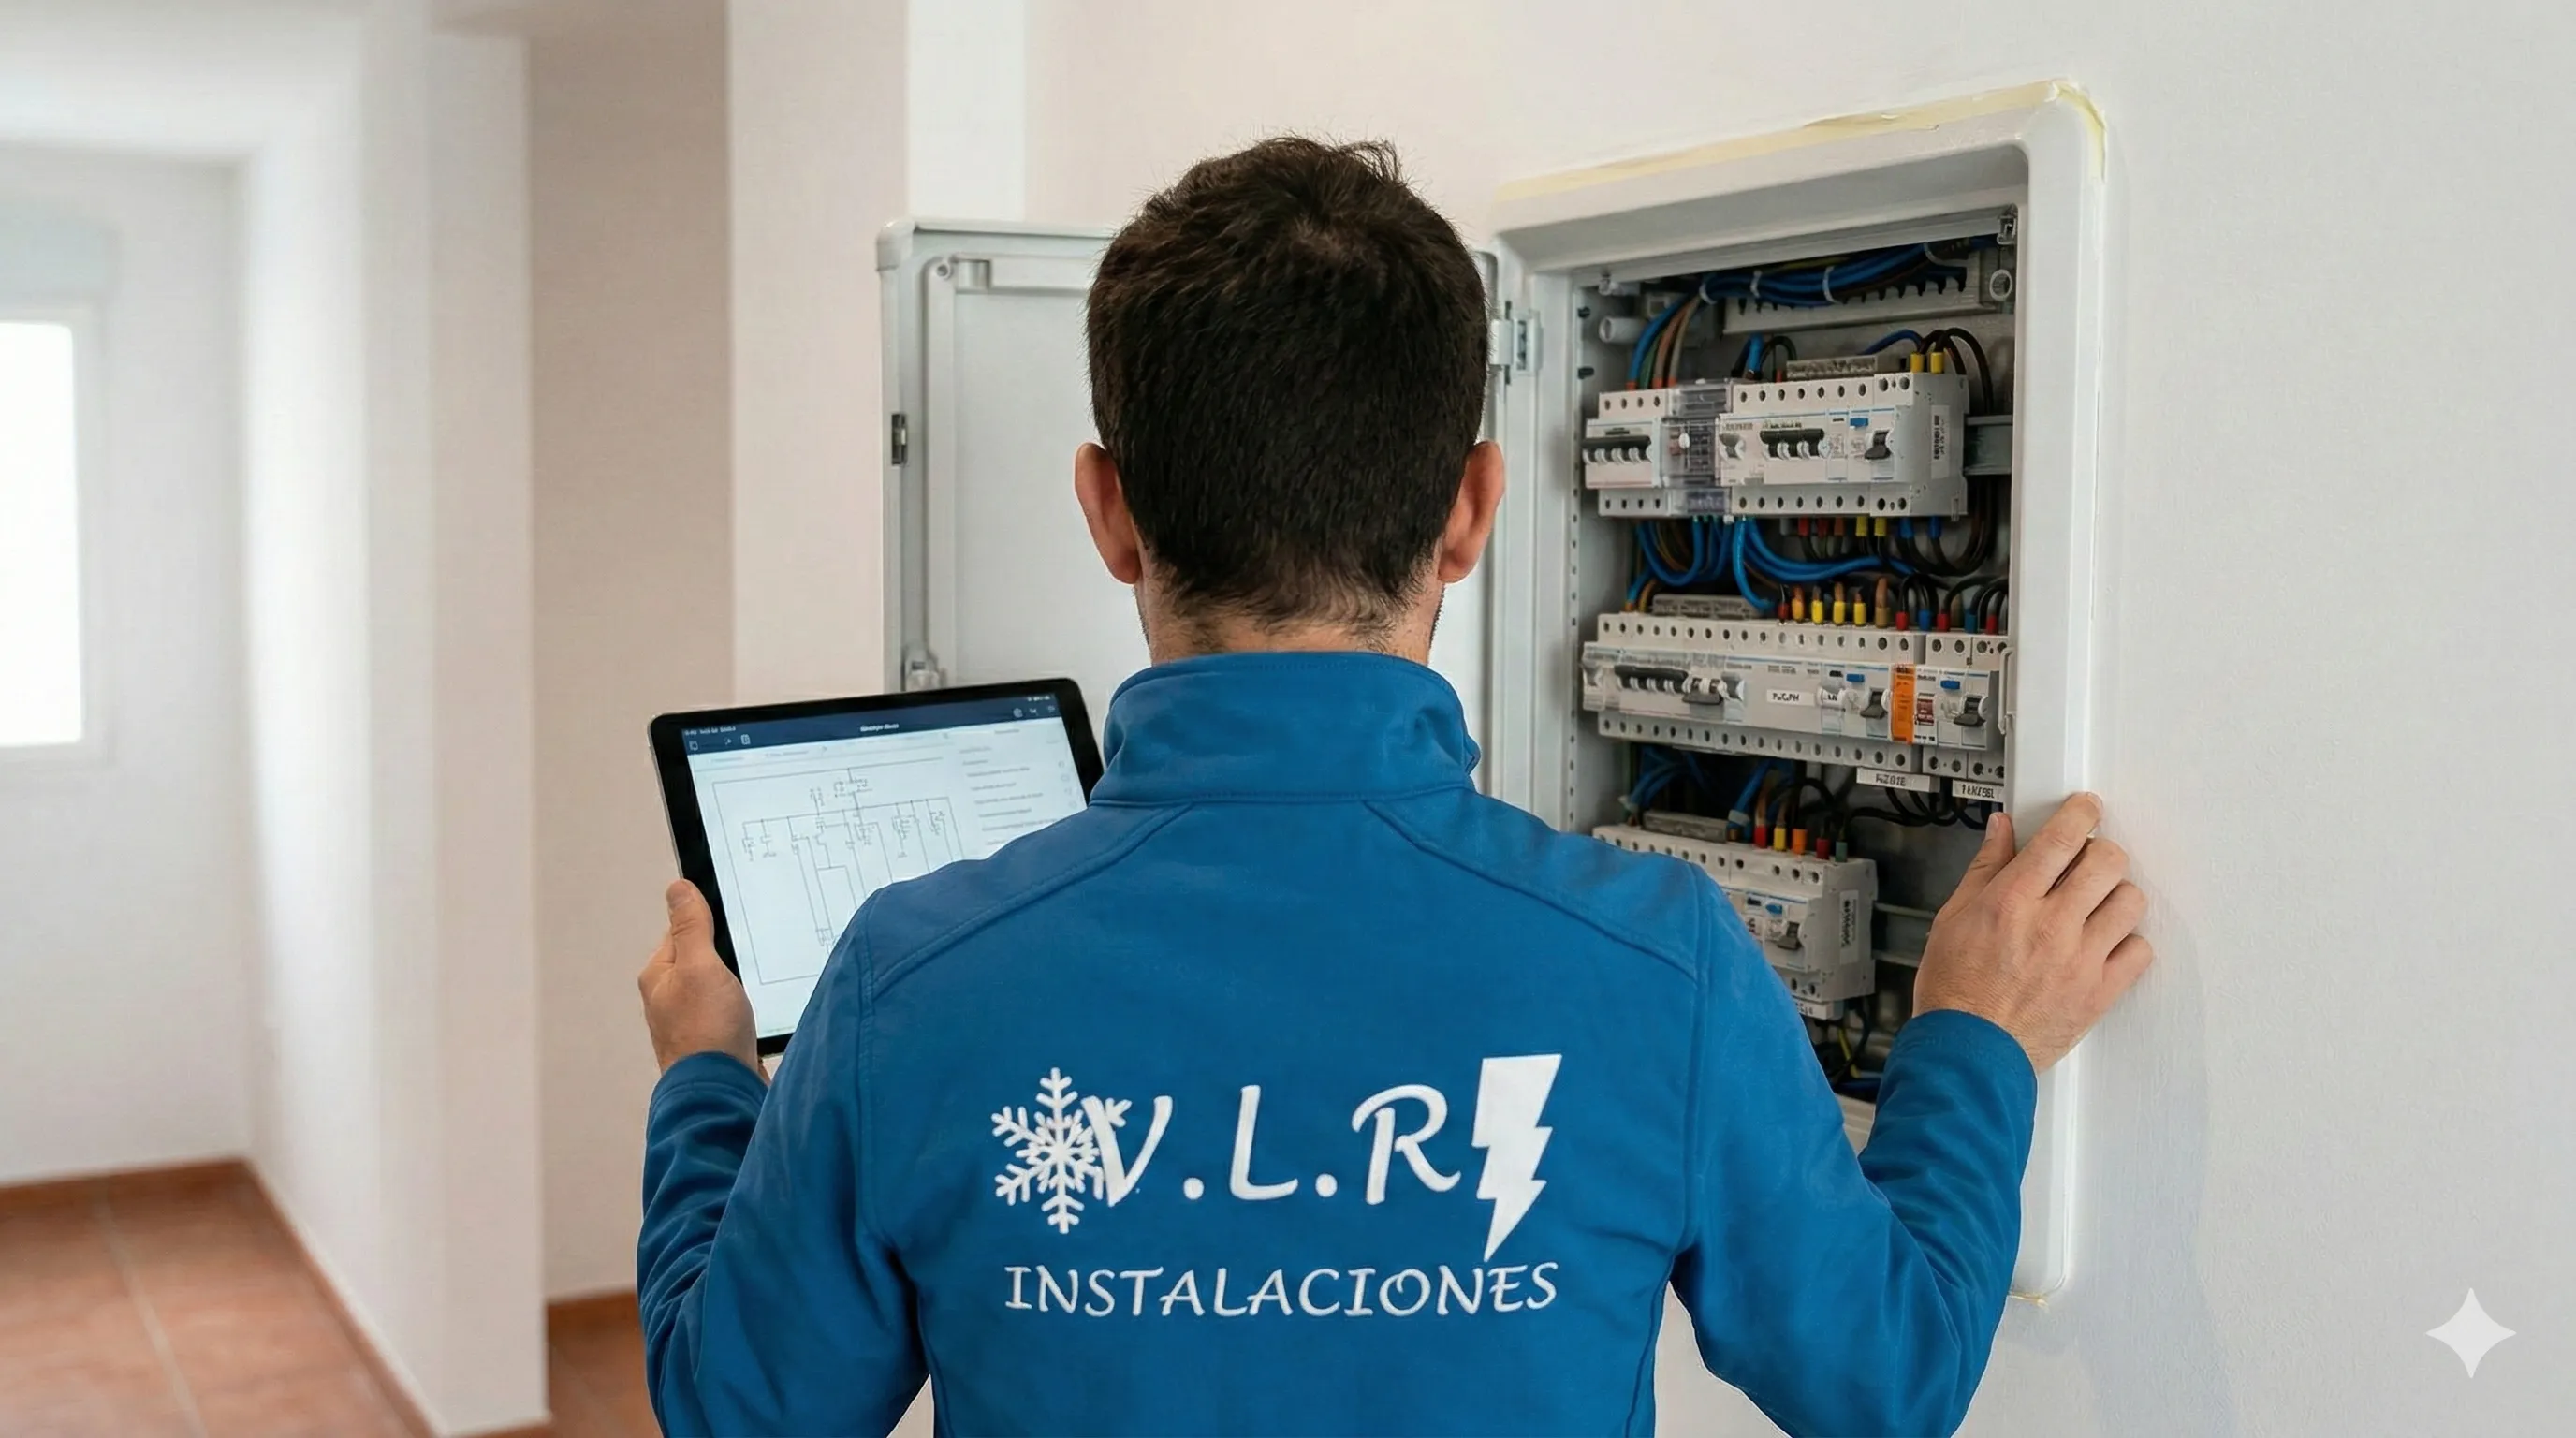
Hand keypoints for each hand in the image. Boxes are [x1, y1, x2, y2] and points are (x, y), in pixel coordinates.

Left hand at [637, 880, 761, 1077]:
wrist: (723, 1094)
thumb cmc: (706, 1033)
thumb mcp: (700, 966)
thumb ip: (691, 926)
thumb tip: (678, 887)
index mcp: (659, 976)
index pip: (684, 931)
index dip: (711, 921)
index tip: (737, 919)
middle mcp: (672, 999)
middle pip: (705, 958)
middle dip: (731, 954)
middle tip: (753, 954)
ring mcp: (695, 1021)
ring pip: (723, 985)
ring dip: (742, 983)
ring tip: (759, 986)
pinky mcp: (718, 1040)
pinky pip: (735, 1010)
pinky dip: (749, 1006)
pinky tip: (764, 1010)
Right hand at [1913, 793, 2151, 1071]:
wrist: (1967, 1052)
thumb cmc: (1954, 990)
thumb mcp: (1953, 918)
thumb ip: (1985, 869)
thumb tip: (2001, 832)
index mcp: (2011, 901)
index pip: (2062, 838)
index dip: (2081, 813)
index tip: (2087, 809)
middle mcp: (2051, 925)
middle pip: (2107, 861)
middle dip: (2100, 851)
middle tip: (2088, 860)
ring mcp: (2081, 959)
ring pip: (2130, 901)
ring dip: (2115, 894)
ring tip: (2097, 904)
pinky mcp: (2099, 991)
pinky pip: (2140, 951)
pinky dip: (2128, 942)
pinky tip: (2106, 943)